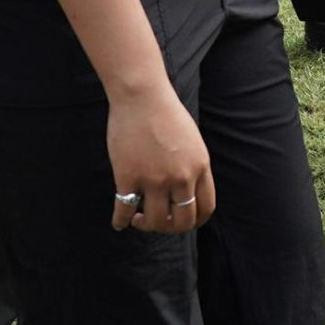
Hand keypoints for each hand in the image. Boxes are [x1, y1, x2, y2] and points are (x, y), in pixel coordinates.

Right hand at [109, 88, 212, 234]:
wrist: (142, 96)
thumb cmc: (166, 114)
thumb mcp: (192, 142)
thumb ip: (192, 168)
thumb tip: (186, 193)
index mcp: (200, 168)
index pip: (205, 209)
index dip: (194, 221)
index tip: (181, 220)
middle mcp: (181, 178)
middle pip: (181, 222)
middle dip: (170, 228)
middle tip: (158, 222)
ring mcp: (154, 179)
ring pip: (154, 221)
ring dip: (146, 225)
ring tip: (139, 218)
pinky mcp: (128, 177)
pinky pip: (124, 209)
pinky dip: (121, 221)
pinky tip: (119, 223)